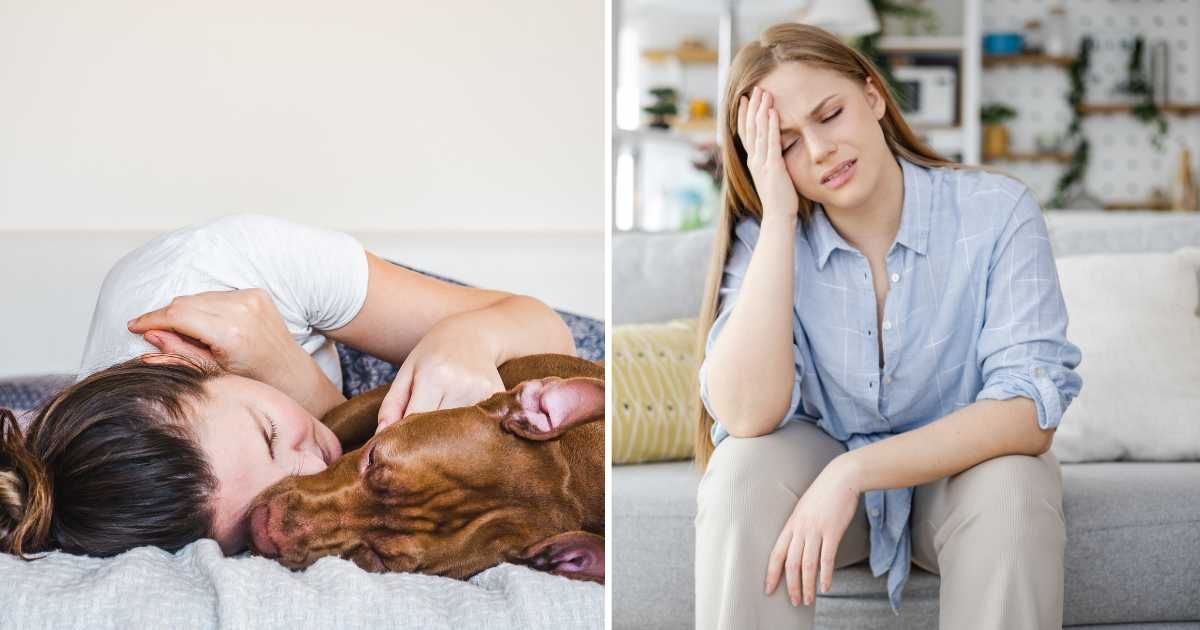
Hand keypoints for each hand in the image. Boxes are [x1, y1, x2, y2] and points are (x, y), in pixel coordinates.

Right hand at [127, 288, 305, 386]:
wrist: (292, 375)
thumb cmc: (255, 381)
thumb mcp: (212, 373)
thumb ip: (180, 353)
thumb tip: (151, 335)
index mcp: (231, 332)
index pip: (178, 315)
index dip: (151, 320)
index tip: (133, 326)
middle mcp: (243, 309)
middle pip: (185, 302)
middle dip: (165, 316)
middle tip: (152, 333)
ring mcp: (252, 297)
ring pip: (199, 296)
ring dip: (185, 311)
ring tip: (182, 334)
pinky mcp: (256, 293)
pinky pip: (216, 295)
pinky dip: (204, 308)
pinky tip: (206, 327)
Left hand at [375, 314, 506, 433]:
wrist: (473, 334)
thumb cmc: (434, 353)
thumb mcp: (408, 371)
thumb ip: (392, 404)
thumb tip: (381, 436)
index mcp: (433, 376)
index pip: (416, 420)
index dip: (407, 435)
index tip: (402, 441)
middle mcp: (460, 384)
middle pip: (438, 430)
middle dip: (427, 438)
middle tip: (421, 437)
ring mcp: (482, 390)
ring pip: (459, 430)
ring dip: (448, 434)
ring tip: (443, 422)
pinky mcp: (496, 395)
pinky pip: (478, 423)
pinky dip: (468, 426)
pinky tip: (463, 416)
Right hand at [738, 86, 799, 218]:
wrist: (778, 216)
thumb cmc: (778, 198)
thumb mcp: (771, 175)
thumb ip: (771, 161)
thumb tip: (775, 152)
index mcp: (753, 161)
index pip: (745, 133)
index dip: (745, 115)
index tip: (746, 99)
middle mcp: (754, 159)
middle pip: (750, 128)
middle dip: (753, 107)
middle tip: (756, 88)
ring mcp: (762, 162)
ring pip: (758, 131)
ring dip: (761, 110)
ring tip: (764, 93)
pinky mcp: (773, 166)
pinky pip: (771, 142)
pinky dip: (771, 126)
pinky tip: (772, 112)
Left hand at [764, 454, 861, 606]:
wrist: (840, 478)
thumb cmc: (823, 495)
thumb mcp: (803, 510)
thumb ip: (798, 528)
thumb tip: (795, 547)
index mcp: (791, 525)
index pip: (776, 554)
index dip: (771, 574)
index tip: (768, 589)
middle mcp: (800, 529)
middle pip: (791, 564)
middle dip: (791, 586)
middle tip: (795, 601)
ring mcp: (816, 530)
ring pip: (808, 564)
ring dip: (808, 585)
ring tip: (808, 599)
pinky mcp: (832, 531)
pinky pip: (827, 558)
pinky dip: (825, 575)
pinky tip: (825, 587)